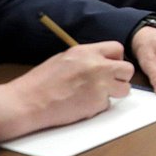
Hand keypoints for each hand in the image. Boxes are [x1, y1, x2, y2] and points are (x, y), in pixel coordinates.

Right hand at [0, 42, 132, 142]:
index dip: (116, 59)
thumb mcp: (64, 58)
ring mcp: (99, 85)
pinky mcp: (97, 103)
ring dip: (114, 93)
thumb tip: (102, 60)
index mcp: (87, 52)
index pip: (118, 49)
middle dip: (121, 77)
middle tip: (110, 83)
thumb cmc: (40, 83)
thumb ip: (86, 58)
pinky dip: (99, 106)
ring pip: (124, 89)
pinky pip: (108, 104)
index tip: (111, 66)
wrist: (27, 102)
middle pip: (128, 69)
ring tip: (96, 95)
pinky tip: (82, 105)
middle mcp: (97, 66)